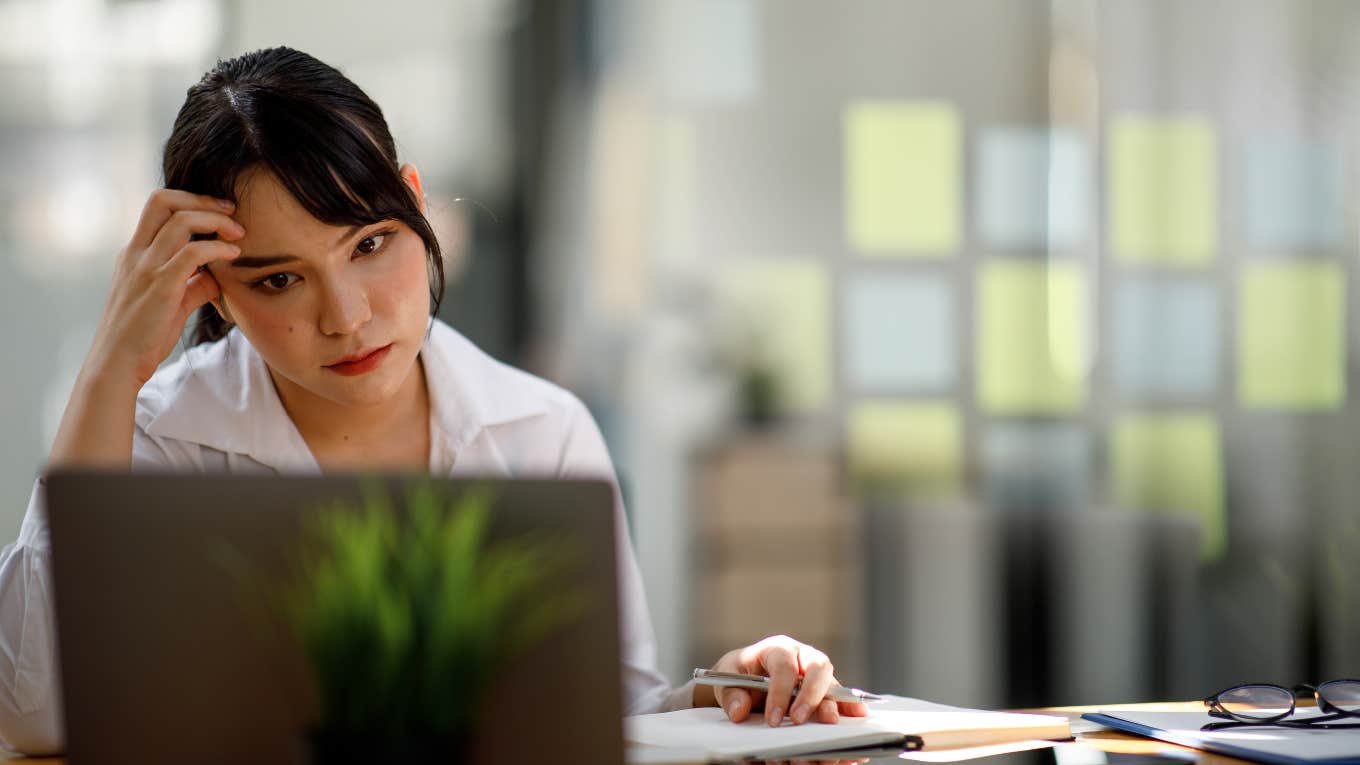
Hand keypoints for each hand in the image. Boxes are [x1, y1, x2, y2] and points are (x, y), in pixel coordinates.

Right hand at [88, 189, 243, 385]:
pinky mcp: (160, 287)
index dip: (191, 200)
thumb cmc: (143, 336)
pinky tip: (233, 255)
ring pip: (180, 221)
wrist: (117, 365)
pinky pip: (191, 254)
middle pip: (163, 200)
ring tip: (239, 233)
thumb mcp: (170, 303)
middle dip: (202, 199)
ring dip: (216, 221)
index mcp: (135, 252)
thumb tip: (217, 279)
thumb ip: (193, 286)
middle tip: (232, 212)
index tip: (220, 212)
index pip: (157, 205)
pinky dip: (217, 248)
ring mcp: (145, 268)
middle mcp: (136, 253)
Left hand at [701, 635, 869, 726]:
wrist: (746, 679)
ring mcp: (817, 675)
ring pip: (832, 685)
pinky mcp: (825, 692)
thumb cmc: (739, 675)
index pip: (783, 666)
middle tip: (799, 720)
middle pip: (817, 669)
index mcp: (778, 649)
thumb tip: (739, 711)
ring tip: (830, 726)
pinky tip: (856, 719)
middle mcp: (803, 658)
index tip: (772, 720)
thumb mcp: (727, 679)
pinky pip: (841, 698)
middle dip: (811, 696)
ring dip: (832, 706)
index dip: (779, 693)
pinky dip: (849, 709)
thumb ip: (731, 695)